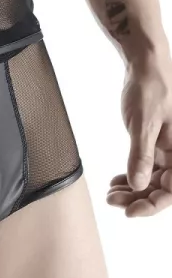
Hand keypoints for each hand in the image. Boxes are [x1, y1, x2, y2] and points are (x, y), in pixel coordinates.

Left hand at [107, 56, 171, 216]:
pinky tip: (116, 181)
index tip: (130, 211)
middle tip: (112, 200)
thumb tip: (138, 185)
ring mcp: (169, 149)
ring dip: (133, 189)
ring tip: (111, 193)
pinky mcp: (157, 143)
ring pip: (154, 180)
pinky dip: (132, 175)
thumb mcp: (144, 122)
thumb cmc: (150, 88)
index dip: (153, 205)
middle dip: (138, 198)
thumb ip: (142, 154)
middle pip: (162, 188)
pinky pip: (147, 167)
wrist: (146, 65)